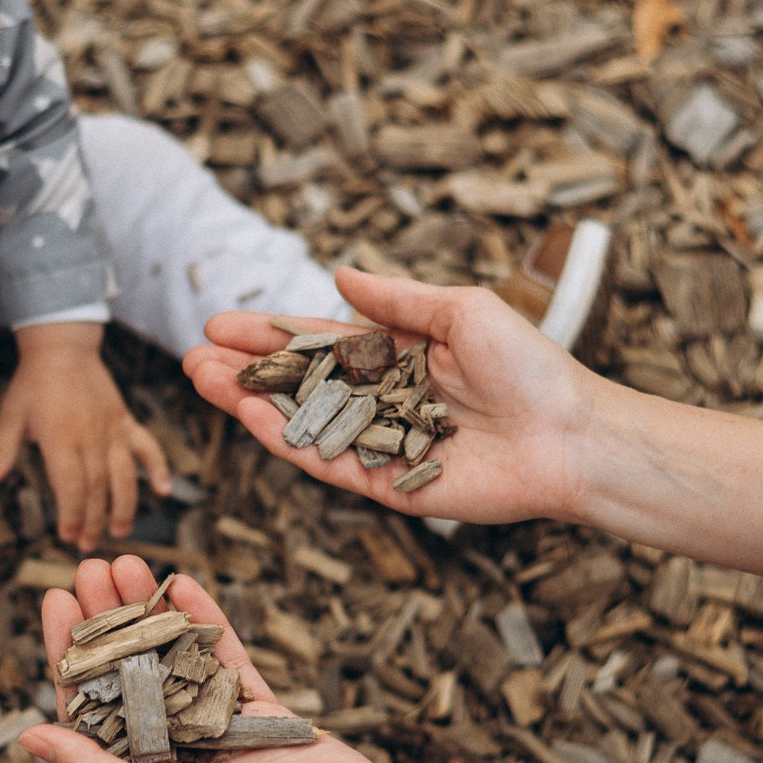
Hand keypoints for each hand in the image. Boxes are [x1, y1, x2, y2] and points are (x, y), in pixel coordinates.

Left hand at [0, 323, 171, 551]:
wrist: (63, 346)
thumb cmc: (32, 384)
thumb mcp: (9, 416)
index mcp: (60, 437)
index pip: (70, 485)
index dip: (71, 514)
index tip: (67, 536)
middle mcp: (91, 436)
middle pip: (97, 487)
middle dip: (94, 520)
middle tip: (88, 546)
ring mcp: (112, 429)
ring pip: (124, 474)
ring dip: (124, 506)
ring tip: (120, 533)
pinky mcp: (125, 421)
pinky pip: (147, 446)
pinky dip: (157, 468)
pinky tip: (162, 491)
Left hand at [22, 555, 564, 762]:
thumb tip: (28, 737)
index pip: (89, 705)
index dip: (68, 651)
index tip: (54, 600)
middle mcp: (173, 752)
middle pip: (125, 671)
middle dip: (105, 617)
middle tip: (89, 564)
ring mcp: (218, 728)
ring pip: (173, 656)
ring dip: (149, 609)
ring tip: (128, 560)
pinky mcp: (263, 712)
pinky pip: (225, 658)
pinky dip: (204, 621)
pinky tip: (184, 583)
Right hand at [183, 266, 597, 526]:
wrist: (570, 435)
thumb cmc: (530, 367)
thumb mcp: (461, 311)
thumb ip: (396, 300)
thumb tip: (338, 275)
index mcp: (398, 357)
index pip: (319, 344)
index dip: (269, 335)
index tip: (219, 323)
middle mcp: (381, 402)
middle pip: (298, 385)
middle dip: (244, 371)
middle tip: (191, 357)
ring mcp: (379, 446)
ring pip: (301, 424)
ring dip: (249, 404)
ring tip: (203, 381)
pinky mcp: (386, 487)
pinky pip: (325, 462)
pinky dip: (286, 441)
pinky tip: (249, 416)